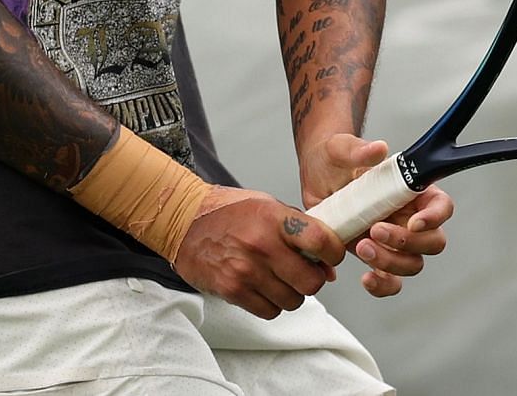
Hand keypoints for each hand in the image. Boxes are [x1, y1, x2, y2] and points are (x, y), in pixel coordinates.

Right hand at [171, 186, 345, 319]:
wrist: (182, 220)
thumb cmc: (226, 211)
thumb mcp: (266, 205)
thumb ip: (299, 231)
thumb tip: (327, 267)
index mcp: (274, 218)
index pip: (321, 240)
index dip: (333, 253)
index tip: (330, 256)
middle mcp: (261, 244)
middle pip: (311, 282)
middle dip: (313, 280)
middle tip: (304, 273)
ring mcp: (246, 270)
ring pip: (292, 301)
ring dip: (292, 294)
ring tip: (279, 279)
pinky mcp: (232, 290)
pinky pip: (269, 311)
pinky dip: (271, 304)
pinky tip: (263, 287)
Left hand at [302, 135, 452, 297]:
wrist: (313, 180)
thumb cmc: (333, 159)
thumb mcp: (340, 149)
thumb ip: (358, 149)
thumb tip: (378, 149)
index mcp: (412, 189)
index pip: (441, 205)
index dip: (435, 217)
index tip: (413, 222)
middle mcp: (410, 216)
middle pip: (433, 241)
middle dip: (407, 242)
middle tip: (375, 230)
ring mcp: (395, 240)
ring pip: (412, 263)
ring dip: (390, 262)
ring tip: (361, 246)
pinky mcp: (377, 256)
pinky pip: (391, 280)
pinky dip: (382, 285)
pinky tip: (365, 277)